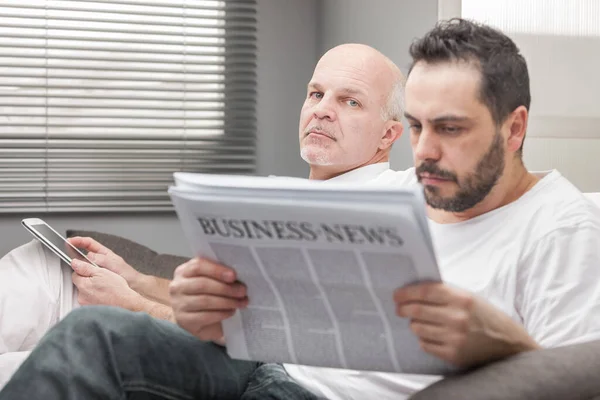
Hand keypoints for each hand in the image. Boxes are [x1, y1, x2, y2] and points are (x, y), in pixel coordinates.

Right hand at [68, 236, 140, 286]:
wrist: (133, 286)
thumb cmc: (126, 274)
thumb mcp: (113, 264)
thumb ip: (101, 260)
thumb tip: (88, 256)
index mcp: (104, 253)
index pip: (89, 243)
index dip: (79, 241)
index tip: (70, 241)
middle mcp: (99, 260)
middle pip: (83, 253)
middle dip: (74, 252)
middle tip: (66, 252)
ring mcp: (96, 268)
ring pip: (83, 264)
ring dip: (77, 264)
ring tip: (71, 264)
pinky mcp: (95, 277)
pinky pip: (85, 274)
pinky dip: (81, 274)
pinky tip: (78, 275)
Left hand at [72, 259, 142, 308]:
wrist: (126, 304)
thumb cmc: (116, 289)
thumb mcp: (102, 272)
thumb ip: (85, 267)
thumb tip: (74, 262)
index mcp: (83, 285)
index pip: (75, 274)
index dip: (84, 271)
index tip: (93, 272)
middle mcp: (81, 296)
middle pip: (80, 284)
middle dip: (87, 281)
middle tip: (100, 280)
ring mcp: (85, 304)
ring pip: (85, 292)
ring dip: (91, 290)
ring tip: (104, 289)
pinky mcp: (90, 309)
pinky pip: (89, 300)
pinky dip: (95, 297)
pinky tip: (104, 296)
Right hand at [169, 258, 247, 342]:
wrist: (199, 319)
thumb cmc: (207, 294)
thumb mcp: (211, 280)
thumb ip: (219, 275)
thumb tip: (237, 277)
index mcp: (184, 271)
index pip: (198, 266)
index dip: (217, 270)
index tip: (233, 275)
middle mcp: (177, 287)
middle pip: (202, 284)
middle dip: (226, 288)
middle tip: (242, 291)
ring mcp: (178, 305)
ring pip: (205, 301)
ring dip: (227, 302)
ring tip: (240, 302)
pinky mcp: (184, 321)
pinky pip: (205, 316)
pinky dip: (221, 314)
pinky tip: (230, 312)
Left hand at [394, 282, 539, 367]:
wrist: (508, 343)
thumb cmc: (485, 316)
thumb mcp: (469, 297)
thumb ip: (444, 293)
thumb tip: (413, 291)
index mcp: (462, 299)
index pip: (425, 292)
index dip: (407, 293)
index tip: (397, 295)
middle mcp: (457, 318)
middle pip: (417, 310)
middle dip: (403, 308)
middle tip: (399, 308)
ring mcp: (455, 338)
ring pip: (418, 328)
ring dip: (414, 324)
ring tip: (418, 322)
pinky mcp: (453, 354)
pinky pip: (425, 344)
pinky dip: (424, 338)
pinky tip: (431, 334)